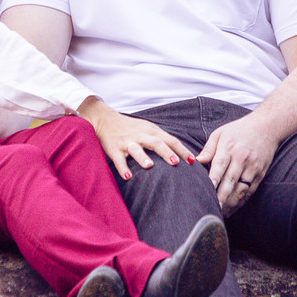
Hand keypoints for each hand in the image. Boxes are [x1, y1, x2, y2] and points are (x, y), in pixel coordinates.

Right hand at [78, 97, 194, 180]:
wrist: (104, 119)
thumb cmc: (131, 127)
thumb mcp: (148, 129)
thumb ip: (162, 139)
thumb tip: (181, 155)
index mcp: (152, 131)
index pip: (170, 140)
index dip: (182, 150)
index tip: (192, 161)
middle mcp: (141, 135)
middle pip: (156, 143)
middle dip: (166, 153)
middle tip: (176, 162)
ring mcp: (127, 142)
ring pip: (136, 149)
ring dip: (143, 157)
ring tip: (149, 166)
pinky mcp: (114, 149)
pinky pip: (119, 160)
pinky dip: (123, 168)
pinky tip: (128, 177)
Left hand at [196, 114, 278, 215]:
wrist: (267, 127)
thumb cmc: (239, 130)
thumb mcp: (221, 133)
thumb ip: (208, 148)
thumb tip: (196, 161)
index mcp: (229, 148)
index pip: (219, 166)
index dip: (213, 180)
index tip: (206, 191)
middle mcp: (242, 158)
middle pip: (230, 181)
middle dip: (221, 197)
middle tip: (211, 209)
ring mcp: (253, 167)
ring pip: (241, 189)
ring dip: (231, 203)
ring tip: (220, 214)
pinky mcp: (260, 173)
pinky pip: (250, 191)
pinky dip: (241, 202)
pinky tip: (232, 209)